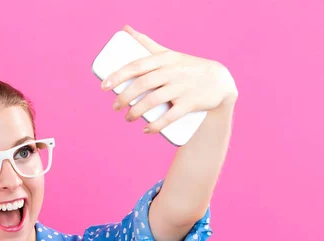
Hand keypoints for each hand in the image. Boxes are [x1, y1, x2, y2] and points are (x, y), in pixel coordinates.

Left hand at [102, 24, 237, 133]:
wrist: (219, 81)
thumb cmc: (186, 67)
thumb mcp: (168, 53)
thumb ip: (146, 43)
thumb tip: (124, 29)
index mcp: (164, 58)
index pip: (136, 65)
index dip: (118, 76)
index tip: (104, 87)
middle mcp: (172, 71)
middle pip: (142, 84)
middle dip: (124, 98)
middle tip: (115, 107)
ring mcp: (182, 87)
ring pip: (154, 101)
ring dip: (136, 112)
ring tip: (127, 118)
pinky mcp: (190, 103)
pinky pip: (170, 116)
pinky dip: (156, 125)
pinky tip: (146, 130)